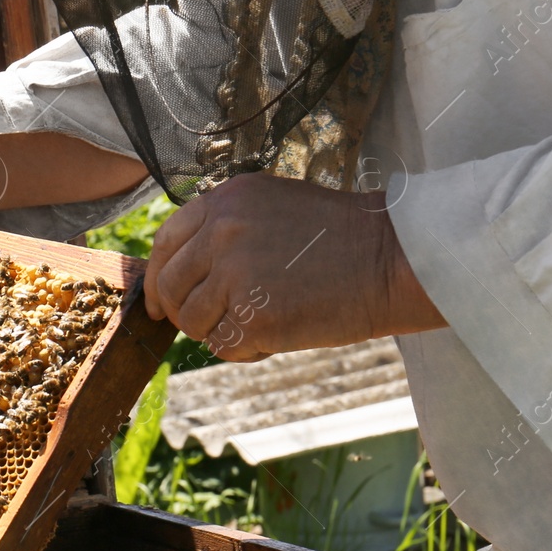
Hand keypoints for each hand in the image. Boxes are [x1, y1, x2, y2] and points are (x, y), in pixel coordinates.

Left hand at [143, 174, 443, 360]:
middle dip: (181, 311)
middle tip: (207, 322)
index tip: (160, 301)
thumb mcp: (272, 207)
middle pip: (170, 286)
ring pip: (192, 321)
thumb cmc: (339, 237)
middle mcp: (222, 234)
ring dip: (217, 330)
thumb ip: (224, 228)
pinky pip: (222, 345)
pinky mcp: (254, 317)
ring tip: (258, 322)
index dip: (158, 278)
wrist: (393, 259)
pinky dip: (242, 349)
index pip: (165, 243)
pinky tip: (274, 335)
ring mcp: (235, 276)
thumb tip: (181, 267)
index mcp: (224, 202)